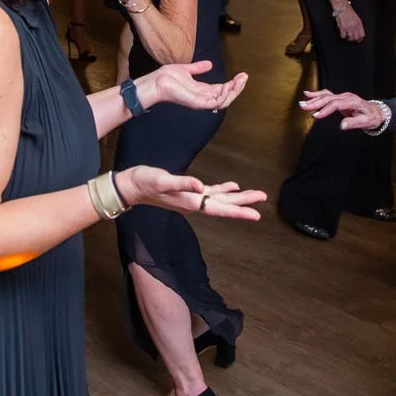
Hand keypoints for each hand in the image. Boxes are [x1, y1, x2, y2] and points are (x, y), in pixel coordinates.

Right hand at [116, 166, 266, 220]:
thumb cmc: (145, 182)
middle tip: (263, 198)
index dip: (238, 211)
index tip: (256, 214)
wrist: (131, 186)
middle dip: (244, 203)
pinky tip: (232, 186)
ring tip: (255, 195)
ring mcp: (192, 198)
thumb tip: (200, 187)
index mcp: (191, 203)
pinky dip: (223, 190)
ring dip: (237, 197)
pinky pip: (211, 192)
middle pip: (224, 206)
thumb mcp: (163, 181)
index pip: (220, 209)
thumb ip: (182, 183)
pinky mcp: (188, 191)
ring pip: (220, 200)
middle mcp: (194, 203)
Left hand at [139, 60, 248, 111]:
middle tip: (244, 77)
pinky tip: (229, 84)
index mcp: (201, 91)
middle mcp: (203, 98)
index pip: (222, 90)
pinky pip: (215, 102)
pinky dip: (224, 95)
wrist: (155, 82)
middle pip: (226, 96)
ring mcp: (201, 102)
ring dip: (234, 90)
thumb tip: (209, 64)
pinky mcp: (197, 103)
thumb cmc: (166, 78)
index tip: (242, 75)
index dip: (233, 84)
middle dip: (237, 87)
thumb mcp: (186, 70)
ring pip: (224, 101)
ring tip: (239, 80)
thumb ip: (198, 68)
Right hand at [297, 89, 383, 130]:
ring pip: (326, 95)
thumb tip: (342, 126)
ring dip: (313, 99)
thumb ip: (354, 123)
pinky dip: (317, 94)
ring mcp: (343, 96)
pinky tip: (308, 94)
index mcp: (353, 102)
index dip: (325, 109)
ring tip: (302, 103)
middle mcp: (347, 96)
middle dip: (315, 102)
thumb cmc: (372, 117)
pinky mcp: (340, 98)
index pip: (336, 104)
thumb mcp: (366, 122)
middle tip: (303, 107)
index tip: (316, 116)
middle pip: (328, 98)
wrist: (377, 111)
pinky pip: (327, 94)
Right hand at [335, 5, 364, 41]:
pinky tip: (343, 33)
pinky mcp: (342, 27)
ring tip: (347, 35)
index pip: (362, 35)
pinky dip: (343, 36)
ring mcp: (348, 27)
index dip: (360, 39)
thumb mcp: (357, 18)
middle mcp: (354, 26)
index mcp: (359, 23)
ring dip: (348, 38)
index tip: (358, 40)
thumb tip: (357, 32)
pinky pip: (343, 36)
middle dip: (354, 40)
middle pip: (356, 38)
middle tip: (352, 39)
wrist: (342, 7)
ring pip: (350, 38)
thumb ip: (358, 25)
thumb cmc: (348, 11)